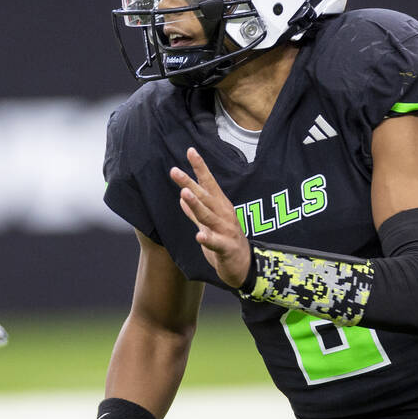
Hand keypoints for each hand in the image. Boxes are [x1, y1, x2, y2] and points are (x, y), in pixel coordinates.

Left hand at [170, 146, 252, 287]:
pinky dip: (208, 239)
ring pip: (209, 216)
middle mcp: (223, 215)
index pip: (208, 184)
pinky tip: (199, 236)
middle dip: (190, 183)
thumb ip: (195, 212)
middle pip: (205, 196)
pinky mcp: (226, 248)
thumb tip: (182, 197)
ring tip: (185, 194)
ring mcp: (226, 231)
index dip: (199, 168)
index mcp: (219, 207)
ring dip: (197, 205)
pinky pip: (216, 243)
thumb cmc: (225, 243)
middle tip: (175, 171)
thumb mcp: (209, 224)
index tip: (190, 151)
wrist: (243, 267)